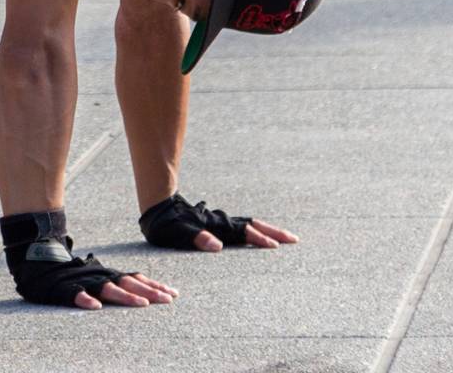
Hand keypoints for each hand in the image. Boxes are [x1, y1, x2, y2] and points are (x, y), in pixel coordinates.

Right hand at [8, 246, 177, 309]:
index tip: (175, 294)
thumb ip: (117, 281)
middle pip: (129, 284)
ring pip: (107, 289)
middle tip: (168, 300)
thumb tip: (141, 287)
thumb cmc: (72, 272)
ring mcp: (84, 281)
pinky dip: (85, 299)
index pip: (136, 279)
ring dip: (125, 297)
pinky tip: (94, 307)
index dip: (155, 286)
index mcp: (109, 273)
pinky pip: (76, 295)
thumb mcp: (98, 274)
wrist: (39, 259)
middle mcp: (100, 276)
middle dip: (150, 292)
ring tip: (142, 305)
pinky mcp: (65, 288)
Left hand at [140, 192, 297, 251]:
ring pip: (248, 224)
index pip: (242, 232)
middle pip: (252, 224)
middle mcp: (221, 222)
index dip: (258, 238)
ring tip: (283, 239)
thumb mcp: (178, 233)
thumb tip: (217, 246)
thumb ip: (196, 238)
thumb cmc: (166, 223)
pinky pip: (240, 227)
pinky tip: (258, 237)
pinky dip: (253, 231)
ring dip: (266, 230)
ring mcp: (220, 222)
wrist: (158, 205)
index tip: (274, 246)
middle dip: (273, 231)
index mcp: (216, 226)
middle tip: (294, 239)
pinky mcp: (216, 224)